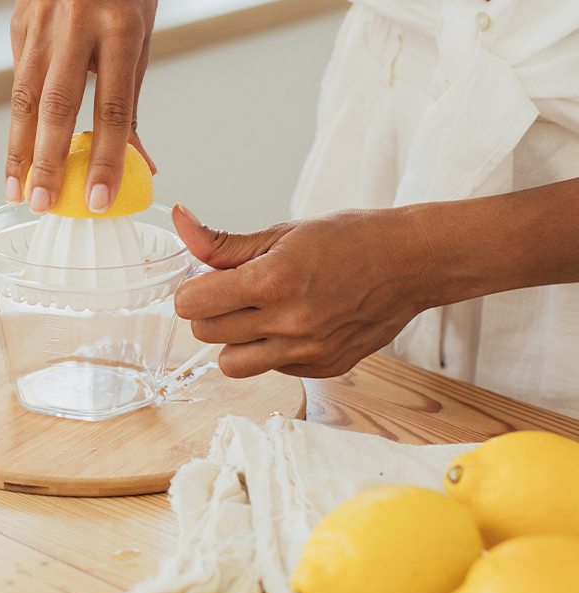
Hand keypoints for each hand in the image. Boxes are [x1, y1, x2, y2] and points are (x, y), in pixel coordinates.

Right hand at [4, 0, 160, 213]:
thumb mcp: (141, 35)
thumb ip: (131, 98)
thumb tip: (143, 163)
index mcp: (122, 25)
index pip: (114, 105)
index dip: (108, 156)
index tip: (101, 198)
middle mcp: (78, 21)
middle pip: (59, 103)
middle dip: (49, 160)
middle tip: (44, 203)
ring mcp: (41, 20)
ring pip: (25, 96)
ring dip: (19, 150)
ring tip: (17, 190)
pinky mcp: (18, 24)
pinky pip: (17, 81)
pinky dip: (16, 123)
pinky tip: (16, 156)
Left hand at [172, 204, 436, 378]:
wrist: (410, 263)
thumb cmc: (349, 239)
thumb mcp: (281, 233)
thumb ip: (222, 242)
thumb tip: (181, 222)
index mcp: (271, 281)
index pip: (190, 304)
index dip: (191, 289)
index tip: (206, 279)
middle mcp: (287, 323)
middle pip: (205, 334)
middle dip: (210, 311)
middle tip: (234, 292)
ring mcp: (307, 352)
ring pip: (231, 363)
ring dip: (234, 340)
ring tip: (258, 314)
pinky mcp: (323, 369)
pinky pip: (271, 369)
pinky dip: (270, 350)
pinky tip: (292, 323)